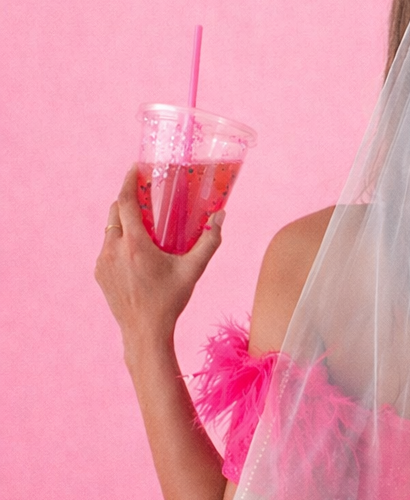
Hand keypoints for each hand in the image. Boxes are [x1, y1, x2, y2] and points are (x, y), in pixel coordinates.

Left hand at [95, 166, 223, 345]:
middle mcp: (113, 249)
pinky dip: (120, 244)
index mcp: (135, 245)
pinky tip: (137, 255)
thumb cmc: (171, 300)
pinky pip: (108, 248)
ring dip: (125, 224)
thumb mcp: (193, 270)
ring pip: (110, 231)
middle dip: (128, 201)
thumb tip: (221, 216)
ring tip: (145, 229)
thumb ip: (209, 242)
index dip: (128, 181)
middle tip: (145, 197)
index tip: (135, 168)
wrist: (145, 331)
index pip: (124, 201)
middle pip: (115, 212)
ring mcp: (102, 262)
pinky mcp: (99, 273)